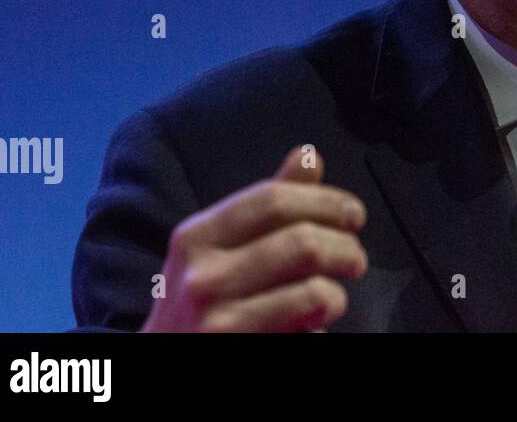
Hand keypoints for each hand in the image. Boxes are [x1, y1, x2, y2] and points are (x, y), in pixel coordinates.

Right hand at [140, 146, 368, 331]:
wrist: (161, 361)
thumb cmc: (202, 297)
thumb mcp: (219, 245)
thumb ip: (268, 203)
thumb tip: (308, 155)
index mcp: (198, 236)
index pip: (274, 200)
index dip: (326, 201)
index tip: (353, 214)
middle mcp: (203, 275)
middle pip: (303, 242)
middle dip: (346, 248)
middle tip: (355, 259)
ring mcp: (218, 320)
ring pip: (313, 291)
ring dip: (339, 293)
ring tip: (336, 296)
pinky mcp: (238, 348)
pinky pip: (308, 331)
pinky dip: (322, 325)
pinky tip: (314, 325)